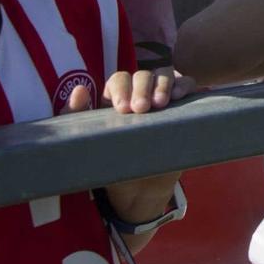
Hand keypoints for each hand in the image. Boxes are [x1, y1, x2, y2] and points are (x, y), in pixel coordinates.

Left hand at [65, 69, 192, 225]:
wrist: (139, 189)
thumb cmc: (110, 162)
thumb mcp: (88, 141)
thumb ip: (76, 117)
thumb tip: (79, 90)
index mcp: (117, 98)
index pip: (120, 80)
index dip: (121, 88)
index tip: (122, 109)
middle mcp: (141, 93)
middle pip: (143, 75)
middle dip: (142, 88)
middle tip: (141, 109)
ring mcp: (164, 98)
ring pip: (165, 74)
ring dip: (163, 84)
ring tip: (161, 104)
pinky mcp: (183, 107)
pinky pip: (188, 84)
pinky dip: (185, 84)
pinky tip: (180, 96)